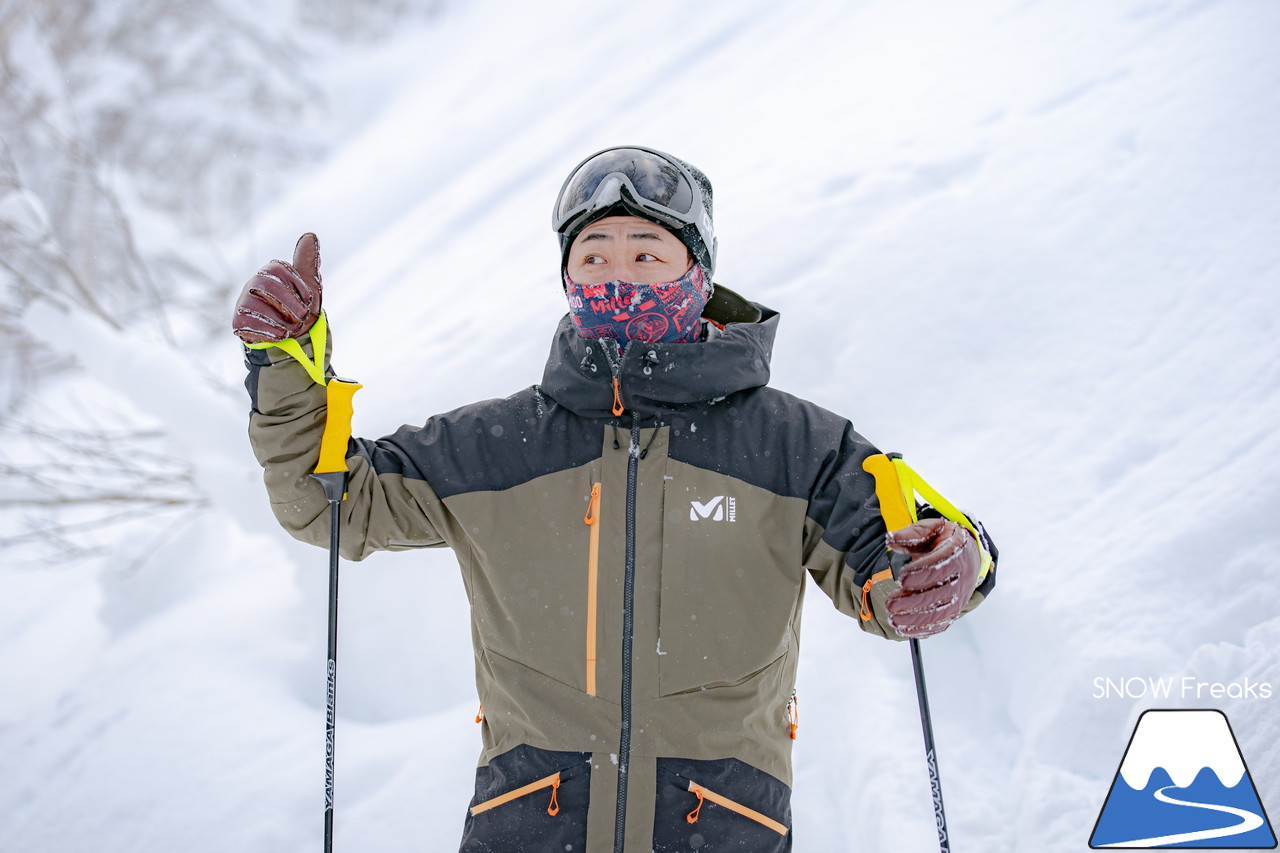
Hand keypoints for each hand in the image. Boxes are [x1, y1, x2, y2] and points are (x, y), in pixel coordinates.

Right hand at [232, 233, 322, 343]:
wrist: (292, 336)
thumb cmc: (300, 306)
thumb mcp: (310, 285)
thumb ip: (308, 262)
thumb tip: (311, 235)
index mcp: (271, 271)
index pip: (279, 268)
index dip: (298, 286)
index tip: (309, 300)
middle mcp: (254, 283)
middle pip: (267, 285)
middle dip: (290, 304)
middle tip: (303, 317)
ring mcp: (244, 302)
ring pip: (257, 306)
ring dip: (283, 321)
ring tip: (293, 327)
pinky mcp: (238, 322)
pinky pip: (250, 324)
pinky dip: (271, 331)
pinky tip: (281, 334)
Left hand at [883, 517, 979, 637]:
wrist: (968, 556)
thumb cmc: (944, 542)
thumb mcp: (931, 530)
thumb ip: (911, 534)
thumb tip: (890, 538)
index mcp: (956, 553)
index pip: (941, 565)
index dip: (922, 573)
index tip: (901, 577)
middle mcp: (961, 577)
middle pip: (939, 593)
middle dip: (913, 601)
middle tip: (890, 603)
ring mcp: (959, 597)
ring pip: (940, 612)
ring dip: (916, 619)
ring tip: (893, 618)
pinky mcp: (954, 611)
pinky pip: (941, 623)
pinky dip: (923, 629)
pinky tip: (904, 629)